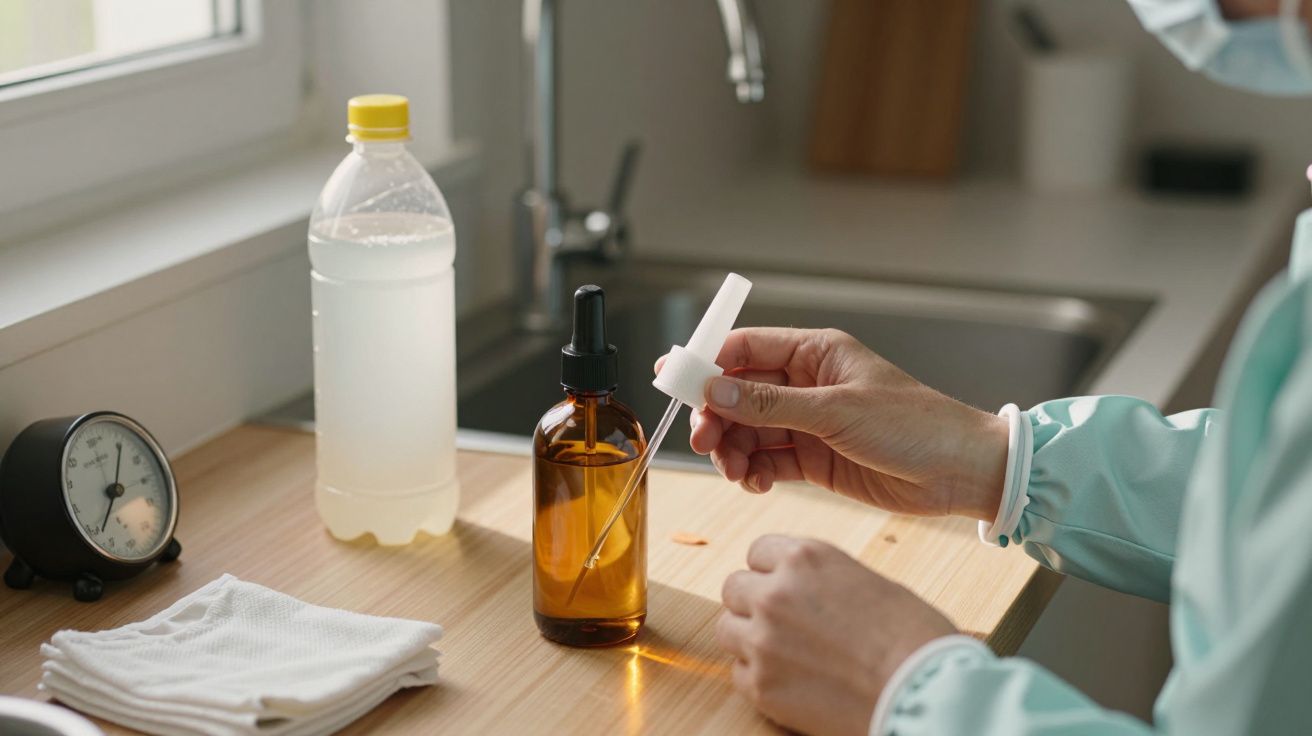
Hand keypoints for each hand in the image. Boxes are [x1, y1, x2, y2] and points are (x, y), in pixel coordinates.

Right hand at [659, 327, 1006, 518]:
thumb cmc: (915, 426)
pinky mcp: (814, 459)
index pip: (745, 348)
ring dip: (732, 449)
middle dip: (715, 416)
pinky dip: (753, 472)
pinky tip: (754, 483)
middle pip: (738, 393)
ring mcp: (808, 423)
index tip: (671, 378)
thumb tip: (715, 390)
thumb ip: (771, 403)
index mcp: (816, 353)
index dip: (706, 362)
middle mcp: (807, 384)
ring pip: (748, 430)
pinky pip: (767, 460)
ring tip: (733, 469)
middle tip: (703, 440)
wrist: (961, 472)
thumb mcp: (837, 411)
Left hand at [717, 535, 956, 735]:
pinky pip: (737, 673)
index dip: (771, 571)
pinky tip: (789, 680)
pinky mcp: (760, 686)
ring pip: (727, 628)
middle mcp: (775, 592)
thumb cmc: (913, 636)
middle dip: (754, 603)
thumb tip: (803, 586)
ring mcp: (762, 640)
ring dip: (748, 637)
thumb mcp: (866, 581)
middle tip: (781, 623)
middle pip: (734, 588)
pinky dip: (757, 676)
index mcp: (806, 558)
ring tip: (783, 652)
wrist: (923, 691)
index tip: (784, 587)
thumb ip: (822, 578)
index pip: (757, 551)